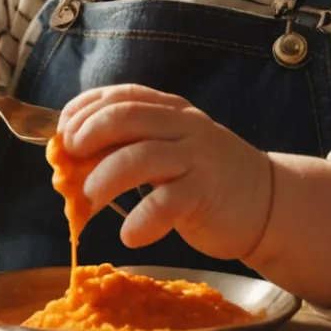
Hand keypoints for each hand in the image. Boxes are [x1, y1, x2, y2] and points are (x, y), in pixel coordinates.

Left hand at [59, 84, 275, 261]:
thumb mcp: (167, 148)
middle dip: (87, 135)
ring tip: (88, 202)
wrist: (267, 204)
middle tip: (69, 162)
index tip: (63, 134)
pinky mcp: (206, 194)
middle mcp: (183, 126)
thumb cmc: (203, 177)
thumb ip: (127, 145)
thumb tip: (69, 156)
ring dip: (103, 179)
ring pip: (140, 157)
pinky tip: (129, 235)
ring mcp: (196, 158)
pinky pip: (164, 204)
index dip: (83, 111)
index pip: (119, 95)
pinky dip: (139, 222)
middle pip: (124, 116)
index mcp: (169, 109)